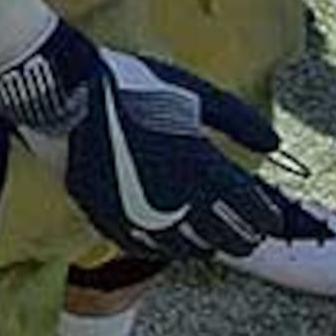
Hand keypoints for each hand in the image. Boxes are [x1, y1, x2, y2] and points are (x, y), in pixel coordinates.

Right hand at [0, 7, 293, 258]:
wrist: (63, 92)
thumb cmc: (129, 86)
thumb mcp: (192, 93)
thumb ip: (239, 121)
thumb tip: (273, 144)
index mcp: (201, 165)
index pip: (253, 211)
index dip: (266, 217)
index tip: (269, 217)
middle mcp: (175, 197)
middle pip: (226, 239)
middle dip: (241, 237)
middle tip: (245, 234)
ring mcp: (139, 212)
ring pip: (187, 250)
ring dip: (203, 245)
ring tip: (208, 239)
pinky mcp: (106, 216)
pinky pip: (144, 248)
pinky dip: (162, 248)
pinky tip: (166, 239)